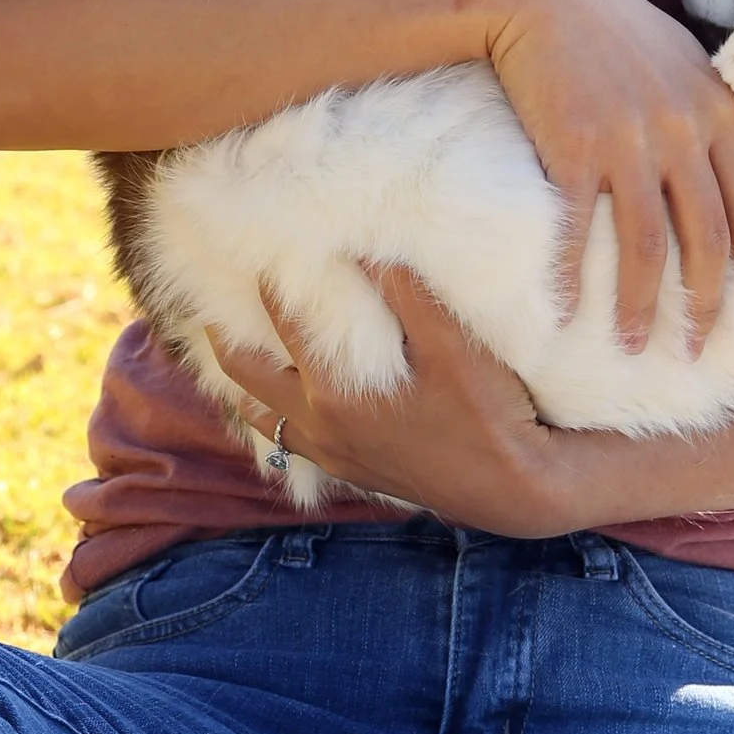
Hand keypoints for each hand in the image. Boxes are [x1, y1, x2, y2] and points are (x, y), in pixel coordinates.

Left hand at [207, 270, 581, 538]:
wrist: (515, 489)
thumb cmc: (489, 413)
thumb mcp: (453, 346)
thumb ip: (407, 294)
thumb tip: (366, 246)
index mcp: (334, 391)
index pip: (282, 317)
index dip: (269, 277)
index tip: (260, 243)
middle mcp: (319, 425)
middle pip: (244, 371)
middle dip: (226, 331)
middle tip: (219, 295)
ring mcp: (331, 453)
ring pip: (259, 413)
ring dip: (246, 376)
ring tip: (241, 341)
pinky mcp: (349, 471)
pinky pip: (288, 441)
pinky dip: (274, 412)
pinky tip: (285, 394)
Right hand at [480, 0, 733, 355]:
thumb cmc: (605, 25)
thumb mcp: (681, 58)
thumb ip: (715, 115)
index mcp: (716, 109)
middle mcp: (681, 129)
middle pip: (705, 236)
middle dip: (703, 303)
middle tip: (695, 350)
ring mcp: (628, 140)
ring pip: (645, 244)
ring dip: (639, 304)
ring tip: (630, 346)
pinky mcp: (572, 146)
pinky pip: (575, 228)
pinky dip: (570, 276)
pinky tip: (564, 313)